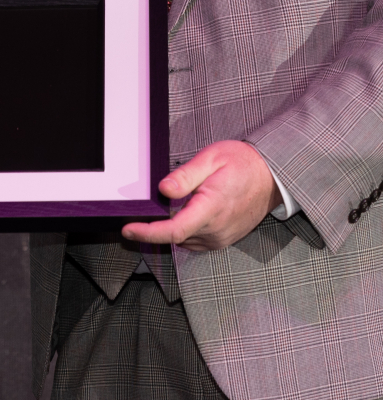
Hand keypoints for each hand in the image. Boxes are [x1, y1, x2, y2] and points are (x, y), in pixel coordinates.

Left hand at [122, 140, 279, 251]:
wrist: (271, 177)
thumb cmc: (242, 163)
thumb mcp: (211, 159)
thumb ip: (185, 176)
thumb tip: (163, 189)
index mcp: (212, 207)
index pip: (175, 230)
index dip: (148, 233)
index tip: (128, 230)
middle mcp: (216, 228)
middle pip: (175, 236)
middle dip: (154, 226)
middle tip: (142, 208)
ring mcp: (221, 237)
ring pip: (184, 240)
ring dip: (169, 228)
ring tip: (169, 205)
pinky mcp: (223, 240)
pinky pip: (195, 240)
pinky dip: (183, 230)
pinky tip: (183, 212)